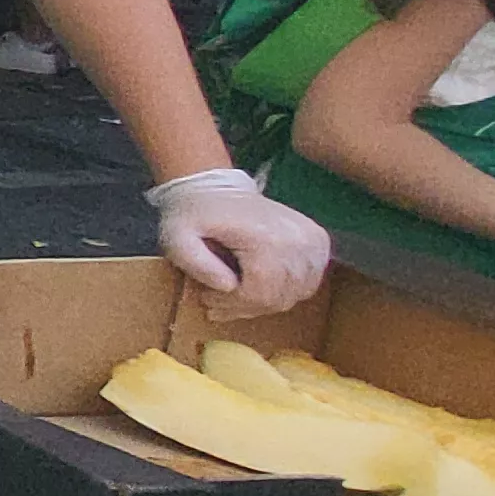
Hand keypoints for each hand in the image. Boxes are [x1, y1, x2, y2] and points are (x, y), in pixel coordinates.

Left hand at [146, 168, 328, 312]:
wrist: (215, 189)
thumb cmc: (192, 214)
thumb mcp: (175, 236)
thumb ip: (194, 263)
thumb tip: (229, 286)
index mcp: (267, 237)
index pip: (260, 294)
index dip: (232, 305)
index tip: (207, 297)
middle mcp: (298, 239)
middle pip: (279, 298)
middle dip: (244, 306)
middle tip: (218, 300)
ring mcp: (313, 240)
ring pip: (295, 294)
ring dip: (264, 301)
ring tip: (236, 292)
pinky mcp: (319, 241)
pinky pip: (308, 283)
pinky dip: (285, 290)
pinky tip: (260, 283)